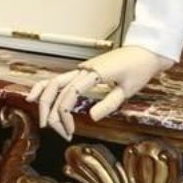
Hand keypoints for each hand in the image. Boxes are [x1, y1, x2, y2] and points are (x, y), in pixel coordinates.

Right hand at [26, 45, 172, 138]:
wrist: (145, 51)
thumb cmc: (139, 69)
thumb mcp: (128, 90)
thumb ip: (109, 104)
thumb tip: (91, 118)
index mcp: (92, 74)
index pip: (68, 95)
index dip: (64, 115)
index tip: (70, 131)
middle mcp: (81, 70)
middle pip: (53, 89)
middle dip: (49, 111)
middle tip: (57, 132)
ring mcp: (80, 70)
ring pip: (51, 83)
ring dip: (44, 102)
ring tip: (44, 120)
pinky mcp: (82, 72)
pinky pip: (58, 79)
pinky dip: (45, 88)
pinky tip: (36, 97)